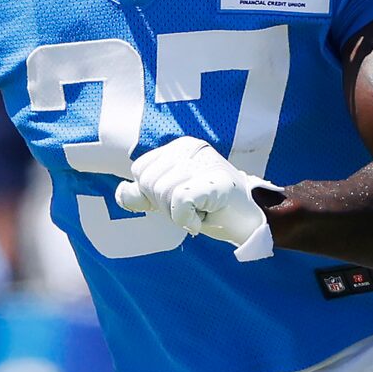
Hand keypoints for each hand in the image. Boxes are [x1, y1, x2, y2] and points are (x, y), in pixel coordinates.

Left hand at [116, 136, 275, 261]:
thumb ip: (144, 195)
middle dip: (165, 206)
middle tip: (194, 209)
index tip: (183, 201)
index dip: (154, 195)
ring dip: (179, 215)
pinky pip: (180, 201)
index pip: (140, 171)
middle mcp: (192, 148)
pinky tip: (202, 219)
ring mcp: (205, 161)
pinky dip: (186, 219)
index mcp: (180, 147)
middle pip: (148, 182)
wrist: (250, 224)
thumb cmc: (212, 210)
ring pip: (162, 193)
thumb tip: (122, 192)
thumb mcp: (171, 201)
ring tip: (203, 211)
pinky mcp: (217, 179)